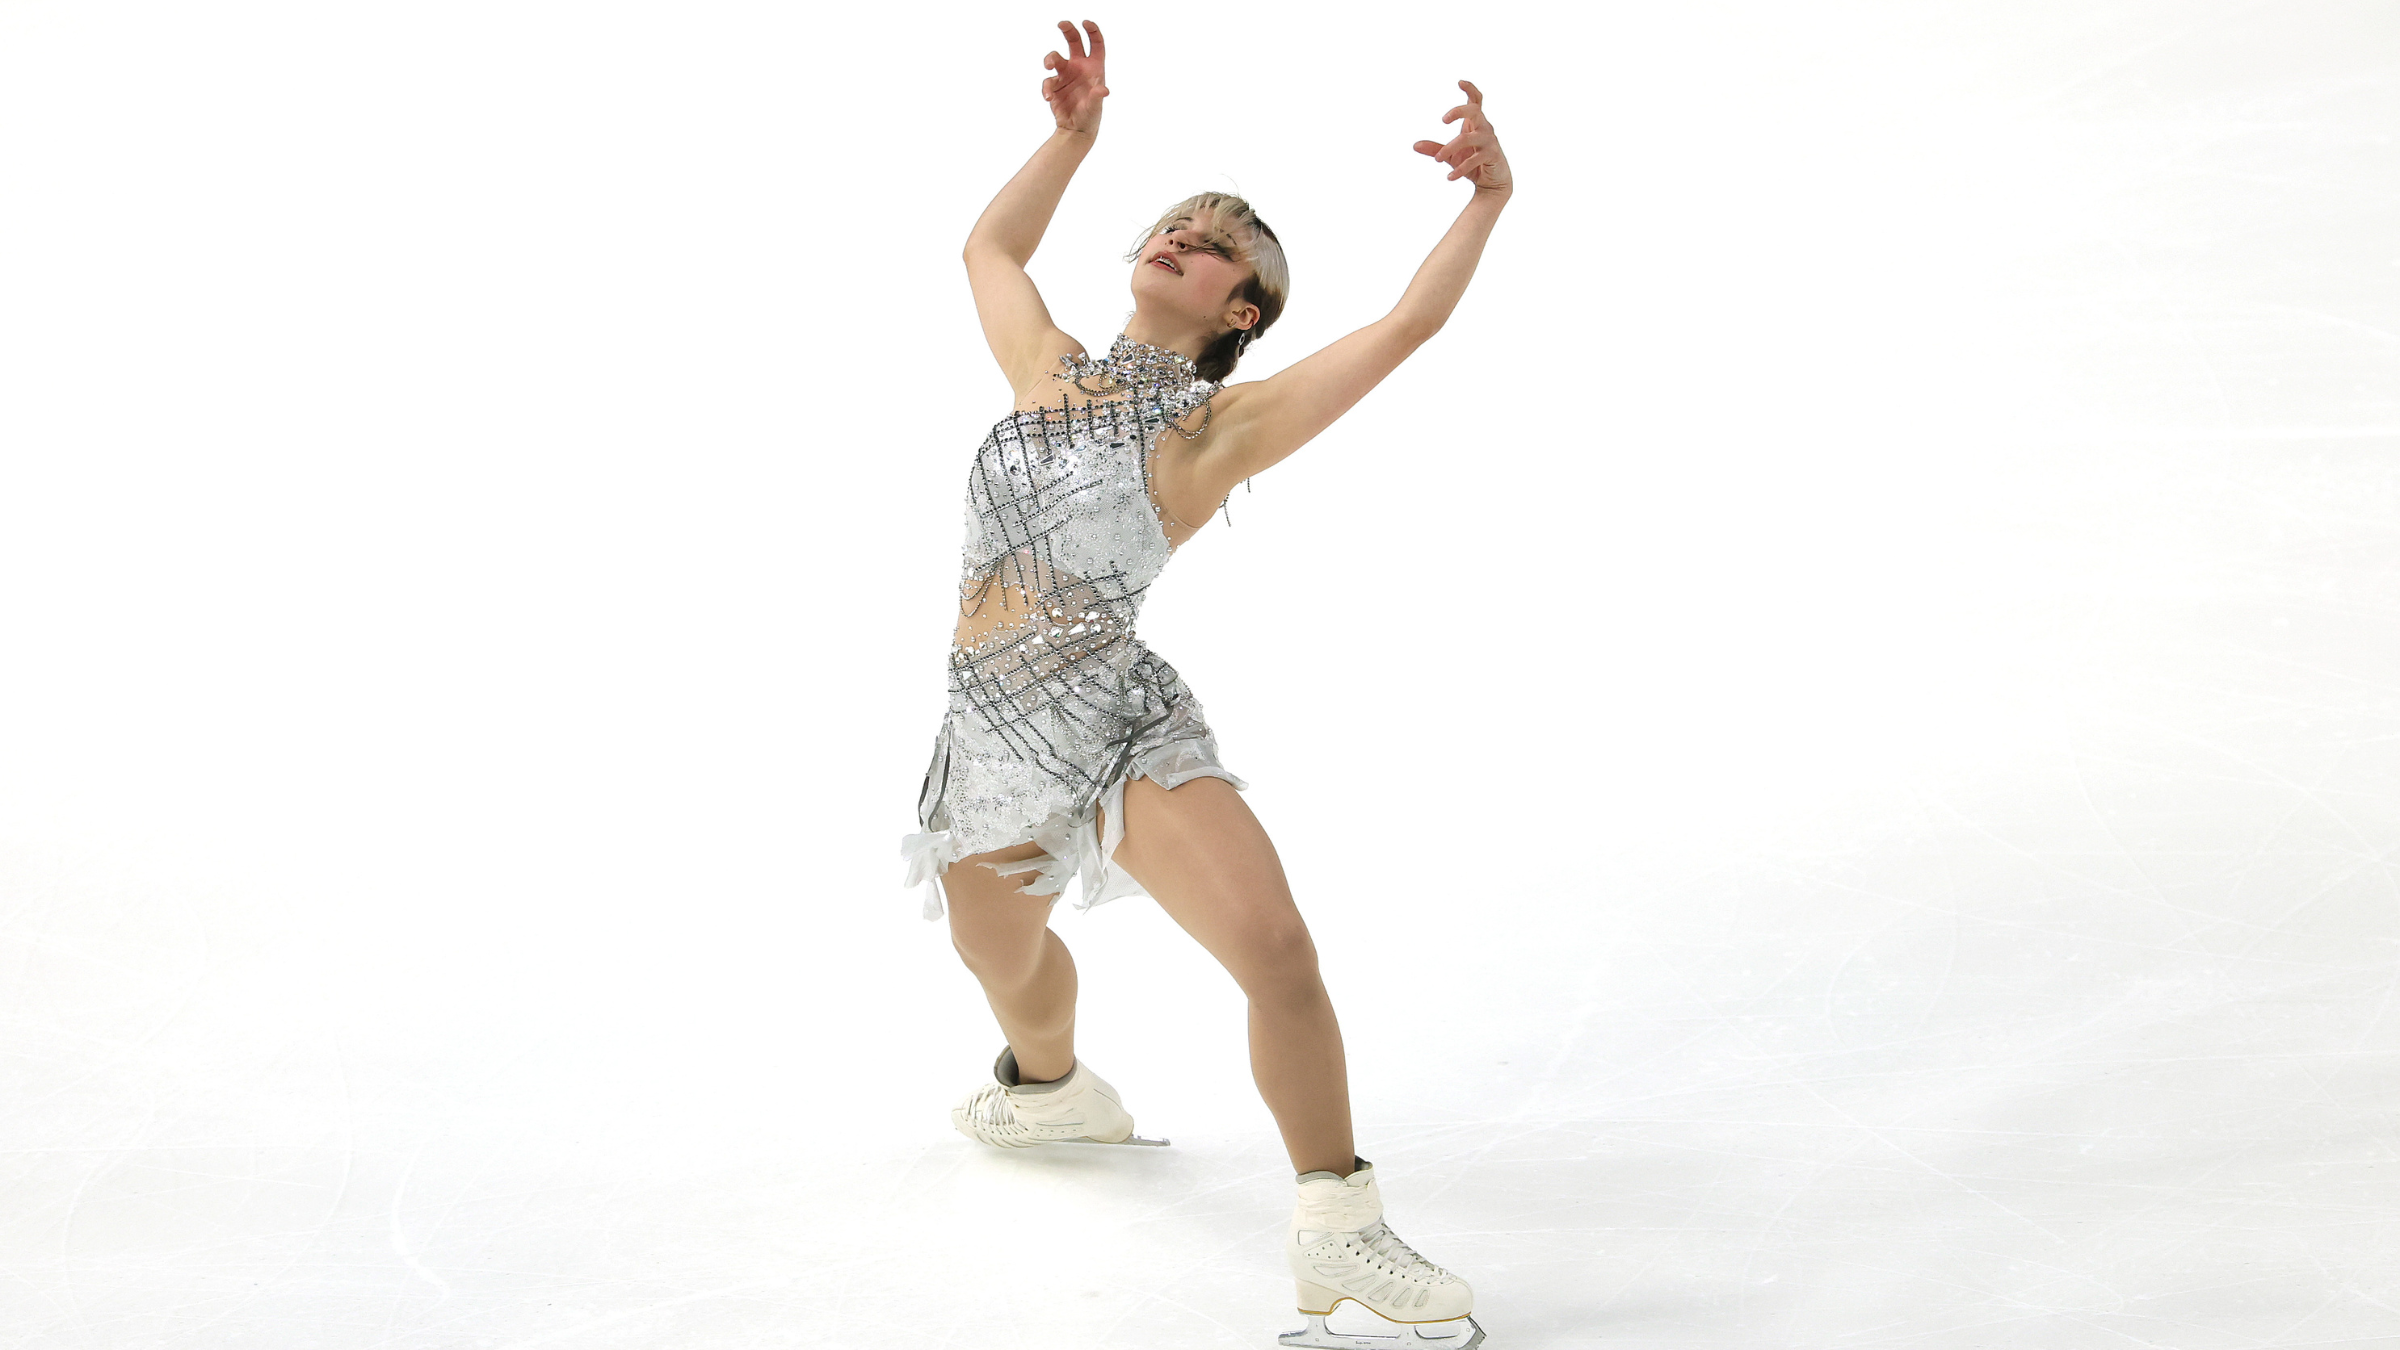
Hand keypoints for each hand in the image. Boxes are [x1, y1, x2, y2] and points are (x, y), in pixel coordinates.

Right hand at [1041, 20, 1108, 134]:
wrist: (1076, 129)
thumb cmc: (1090, 116)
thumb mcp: (1095, 107)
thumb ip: (1097, 96)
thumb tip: (1103, 90)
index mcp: (1094, 67)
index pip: (1095, 43)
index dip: (1092, 30)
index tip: (1085, 22)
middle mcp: (1079, 67)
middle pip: (1073, 41)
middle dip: (1068, 30)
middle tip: (1061, 23)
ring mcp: (1066, 74)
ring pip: (1055, 58)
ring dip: (1050, 59)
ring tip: (1048, 66)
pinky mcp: (1055, 85)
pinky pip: (1047, 81)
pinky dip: (1046, 88)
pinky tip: (1048, 98)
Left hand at [1413, 80, 1511, 195]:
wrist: (1493, 181)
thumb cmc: (1473, 162)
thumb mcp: (1451, 155)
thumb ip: (1434, 148)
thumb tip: (1415, 145)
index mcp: (1475, 123)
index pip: (1476, 101)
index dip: (1470, 89)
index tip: (1459, 82)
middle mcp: (1484, 128)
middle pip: (1474, 111)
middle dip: (1459, 111)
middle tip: (1443, 120)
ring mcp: (1489, 141)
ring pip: (1468, 138)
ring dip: (1450, 148)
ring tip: (1437, 159)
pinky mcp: (1492, 155)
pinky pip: (1474, 159)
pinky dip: (1461, 168)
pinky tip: (1449, 177)